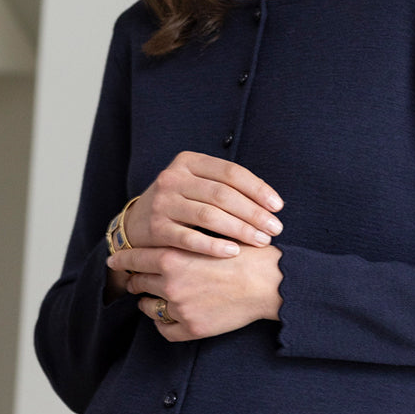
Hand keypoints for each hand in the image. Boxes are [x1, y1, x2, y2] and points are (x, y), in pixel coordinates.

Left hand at [108, 244, 282, 341]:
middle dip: (137, 280)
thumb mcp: (210, 236)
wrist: (268, 282)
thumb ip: (184, 238)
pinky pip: (164, 329)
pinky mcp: (192, 328)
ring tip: (158, 298)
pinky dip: (163, 323)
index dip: (122, 260)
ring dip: (149, 302)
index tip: (114, 261)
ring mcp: (180, 308)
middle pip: (138, 282)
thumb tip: (166, 236)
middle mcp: (170, 283)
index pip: (134, 259)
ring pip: (148, 307)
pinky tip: (170, 316)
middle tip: (138, 279)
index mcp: (172, 257)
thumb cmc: (245, 254)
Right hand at [124, 152, 283, 257]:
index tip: (278, 207)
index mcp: (188, 161)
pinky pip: (190, 238)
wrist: (136, 224)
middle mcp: (172, 178)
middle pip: (222, 194)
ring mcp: (162, 202)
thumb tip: (271, 204)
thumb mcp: (197, 185)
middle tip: (275, 228)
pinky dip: (214, 246)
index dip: (258, 189)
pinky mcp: (156, 228)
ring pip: (209, 215)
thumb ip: (226, 186)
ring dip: (240, 230)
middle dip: (253, 213)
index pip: (230, 172)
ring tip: (262, 241)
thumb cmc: (180, 204)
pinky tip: (235, 252)